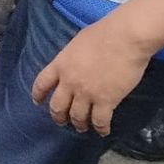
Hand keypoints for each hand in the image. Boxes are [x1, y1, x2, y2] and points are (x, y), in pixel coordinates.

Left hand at [31, 18, 152, 134]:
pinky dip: (100, 128)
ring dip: (79, 124)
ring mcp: (86, 93)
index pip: (42, 83)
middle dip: (58, 117)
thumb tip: (74, 62)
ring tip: (82, 127)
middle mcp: (69, 82)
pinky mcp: (106, 101)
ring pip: (77, 117)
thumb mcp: (77, 42)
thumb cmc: (104, 32)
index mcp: (60, 64)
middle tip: (62, 121)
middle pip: (57, 106)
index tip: (37, 102)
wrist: (125, 37)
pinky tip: (103, 131)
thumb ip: (72, 56)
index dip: (38, 95)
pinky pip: (99, 121)